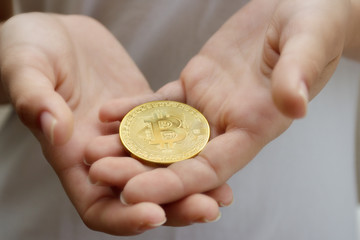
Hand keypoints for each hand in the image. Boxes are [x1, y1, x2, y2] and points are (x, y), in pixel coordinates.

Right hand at [0, 13, 231, 234]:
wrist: (57, 35)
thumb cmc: (29, 50)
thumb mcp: (25, 69)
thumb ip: (36, 100)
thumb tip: (56, 128)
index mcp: (71, 158)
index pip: (98, 205)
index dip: (124, 217)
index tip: (153, 214)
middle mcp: (104, 156)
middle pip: (141, 195)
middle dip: (174, 205)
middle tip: (207, 208)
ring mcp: (129, 137)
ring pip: (163, 170)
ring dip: (194, 184)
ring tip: (225, 193)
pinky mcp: (148, 116)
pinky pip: (174, 137)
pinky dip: (195, 148)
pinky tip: (221, 150)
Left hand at [94, 0, 350, 205]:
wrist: (298, 8)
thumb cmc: (314, 24)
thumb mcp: (309, 43)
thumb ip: (299, 73)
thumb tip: (294, 104)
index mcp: (256, 125)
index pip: (213, 166)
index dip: (176, 183)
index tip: (136, 193)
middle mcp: (229, 124)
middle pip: (180, 158)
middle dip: (139, 170)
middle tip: (98, 173)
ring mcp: (209, 106)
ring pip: (164, 134)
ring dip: (127, 143)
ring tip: (89, 148)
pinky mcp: (196, 84)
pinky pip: (160, 102)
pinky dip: (133, 109)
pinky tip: (105, 113)